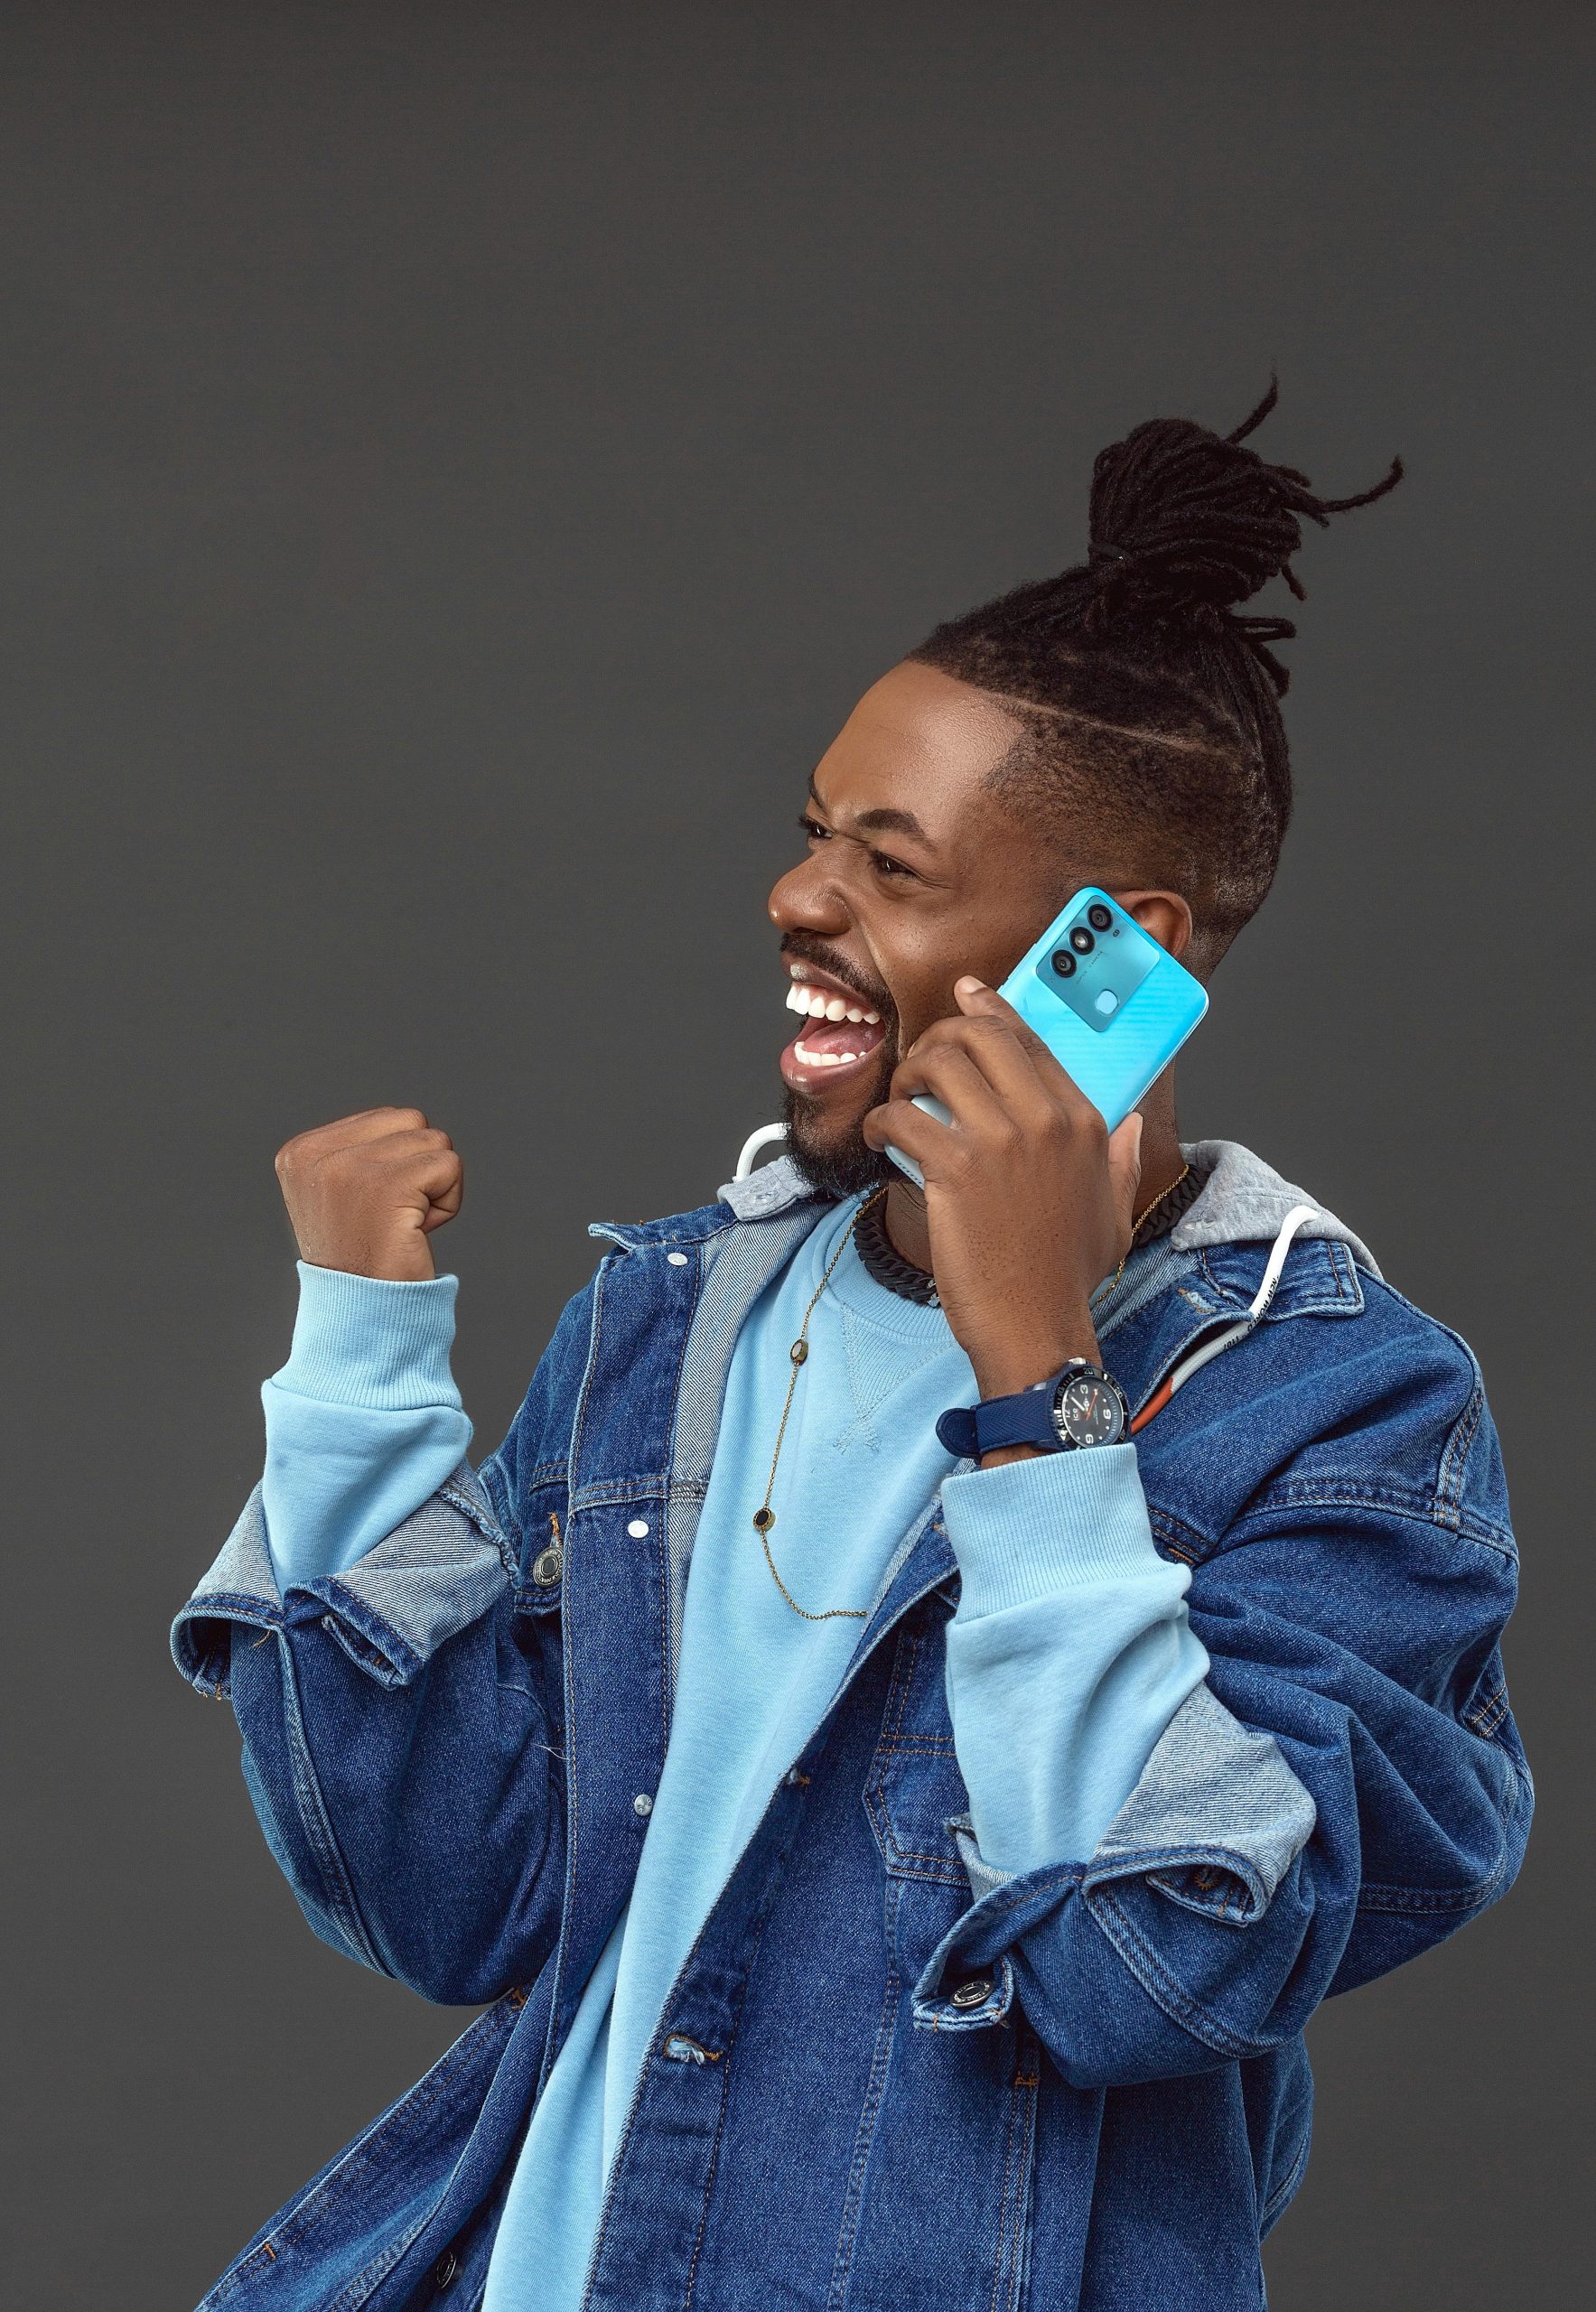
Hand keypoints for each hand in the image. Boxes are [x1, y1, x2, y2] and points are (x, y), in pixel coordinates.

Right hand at [274, 1107, 463, 1281]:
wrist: (363, 1314)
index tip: (372, 1209)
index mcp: (300, 1152)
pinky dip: (448, 1203)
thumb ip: (358, 1151)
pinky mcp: (387, 1186)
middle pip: (411, 1122)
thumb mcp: (340, 1194)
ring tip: (402, 1225)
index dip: (398, 1164)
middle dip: (419, 1168)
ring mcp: (348, 1168)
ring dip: (434, 1188)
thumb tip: (403, 1124)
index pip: (386, 1119)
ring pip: (435, 1141)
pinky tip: (417, 1232)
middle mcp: (315, 1155)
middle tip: (392, 1217)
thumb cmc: (362, 1259)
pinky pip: (450, 1166)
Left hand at [862, 978, 1143, 1399]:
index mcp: (1086, 1122)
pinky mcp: (956, 1170)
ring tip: (899, 1101)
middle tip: (922, 1062)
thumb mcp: (1115, 1213)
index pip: (1031, 1041)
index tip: (968, 993)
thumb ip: (1121, 1161)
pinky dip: (881, 1121)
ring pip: (939, 1065)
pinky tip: (879, 1139)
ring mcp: (1002, 1142)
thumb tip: (1130, 1124)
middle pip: (981, 1036)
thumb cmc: (1067, 1277)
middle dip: (941, 1036)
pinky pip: (903, 1116)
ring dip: (907, 1075)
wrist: (1036, 1326)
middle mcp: (1047, 1120)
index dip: (992, 1010)